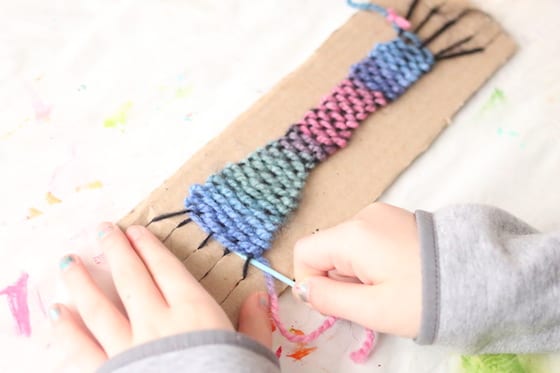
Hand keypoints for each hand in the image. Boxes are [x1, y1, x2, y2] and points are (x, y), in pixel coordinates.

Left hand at [50, 222, 271, 371]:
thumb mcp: (254, 353)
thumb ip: (255, 324)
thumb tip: (260, 295)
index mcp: (192, 312)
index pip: (166, 269)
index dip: (149, 247)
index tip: (135, 231)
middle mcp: (156, 321)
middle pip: (131, 278)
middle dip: (115, 251)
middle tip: (101, 230)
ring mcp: (128, 348)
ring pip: (98, 307)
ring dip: (82, 282)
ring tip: (68, 262)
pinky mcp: (108, 372)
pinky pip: (82, 348)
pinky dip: (67, 330)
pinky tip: (57, 313)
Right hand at [292, 202, 421, 337]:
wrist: (479, 277)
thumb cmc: (423, 297)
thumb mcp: (373, 309)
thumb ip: (329, 298)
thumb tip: (303, 288)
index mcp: (352, 234)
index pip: (304, 251)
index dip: (311, 280)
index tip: (338, 302)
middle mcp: (363, 216)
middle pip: (326, 248)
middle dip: (338, 277)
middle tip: (371, 298)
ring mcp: (380, 214)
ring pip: (346, 246)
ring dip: (356, 271)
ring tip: (389, 286)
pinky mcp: (395, 218)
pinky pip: (365, 240)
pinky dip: (371, 260)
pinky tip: (397, 273)